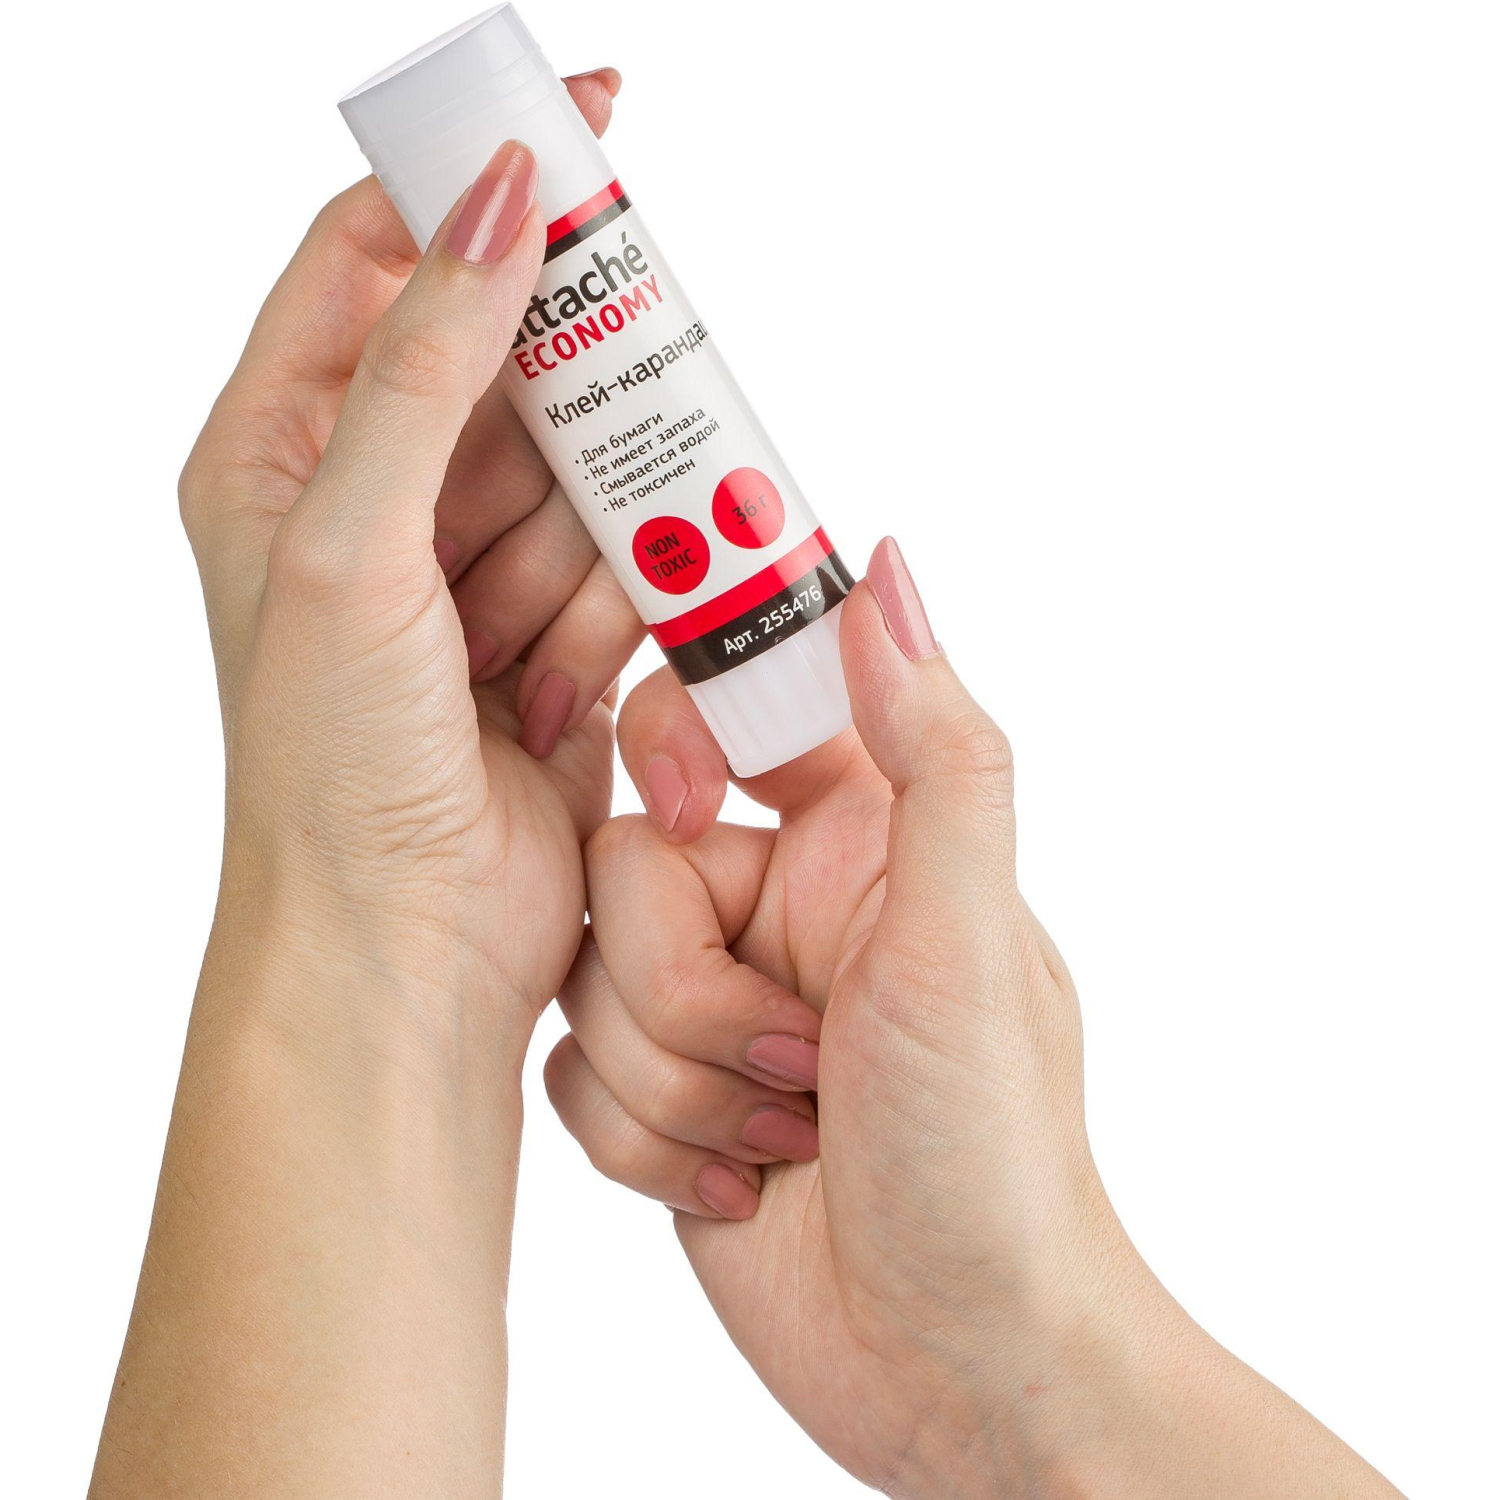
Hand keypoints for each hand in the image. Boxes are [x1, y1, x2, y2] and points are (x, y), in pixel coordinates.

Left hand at [179, 71, 631, 1036]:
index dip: (471, 190)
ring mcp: (462, 571)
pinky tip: (561, 686)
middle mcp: (372, 501)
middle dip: (566, 395)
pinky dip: (610, 612)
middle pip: (502, 364)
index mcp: (282, 452)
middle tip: (616, 408)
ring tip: (522, 641)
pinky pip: (614, 561)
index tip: (577, 132)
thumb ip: (428, 364)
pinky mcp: (545, 633)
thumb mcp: (356, 544)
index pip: (374, 260)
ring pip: (574, 471)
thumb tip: (493, 203)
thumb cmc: (333, 767)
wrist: (403, 947)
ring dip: (577, 547)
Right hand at [547, 539, 1400, 1496]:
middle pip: (623, 860)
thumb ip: (935, 749)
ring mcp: (709, 1000)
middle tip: (799, 1053)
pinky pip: (568, 1066)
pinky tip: (741, 1183)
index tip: (696, 801)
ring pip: (585, 970)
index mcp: (854, 836)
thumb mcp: (972, 938)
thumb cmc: (994, 1155)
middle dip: (688, 983)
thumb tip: (888, 573)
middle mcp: (773, 904)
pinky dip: (644, 1140)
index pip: (728, 708)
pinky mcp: (656, 1090)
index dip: (682, 734)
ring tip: (788, 1133)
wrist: (954, 1361)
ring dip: (676, 1079)